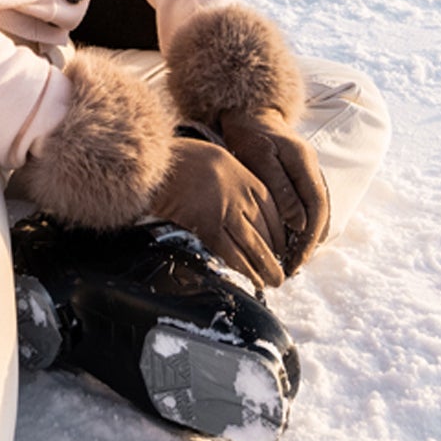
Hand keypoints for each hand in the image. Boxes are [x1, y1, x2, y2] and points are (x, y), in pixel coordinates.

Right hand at [147, 138, 287, 287]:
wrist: (157, 163)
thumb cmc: (183, 159)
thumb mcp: (220, 159)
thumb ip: (237, 182)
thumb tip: (247, 207)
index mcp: (247, 178)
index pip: (275, 212)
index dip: (281, 234)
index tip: (283, 246)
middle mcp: (241, 195)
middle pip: (268, 231)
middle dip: (277, 255)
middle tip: (282, 270)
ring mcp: (226, 211)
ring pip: (255, 246)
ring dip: (267, 268)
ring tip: (274, 281)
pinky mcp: (209, 226)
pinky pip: (233, 254)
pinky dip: (246, 270)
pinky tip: (253, 280)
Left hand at [212, 114, 328, 273]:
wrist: (247, 111)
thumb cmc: (248, 133)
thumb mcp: (260, 158)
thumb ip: (280, 189)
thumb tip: (298, 223)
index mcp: (305, 163)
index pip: (316, 208)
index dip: (309, 238)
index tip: (296, 261)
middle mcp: (312, 168)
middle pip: (320, 214)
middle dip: (308, 244)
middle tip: (292, 268)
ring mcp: (308, 171)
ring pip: (316, 212)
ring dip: (306, 237)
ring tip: (291, 260)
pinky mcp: (299, 175)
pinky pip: (307, 205)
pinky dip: (301, 226)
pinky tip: (289, 241)